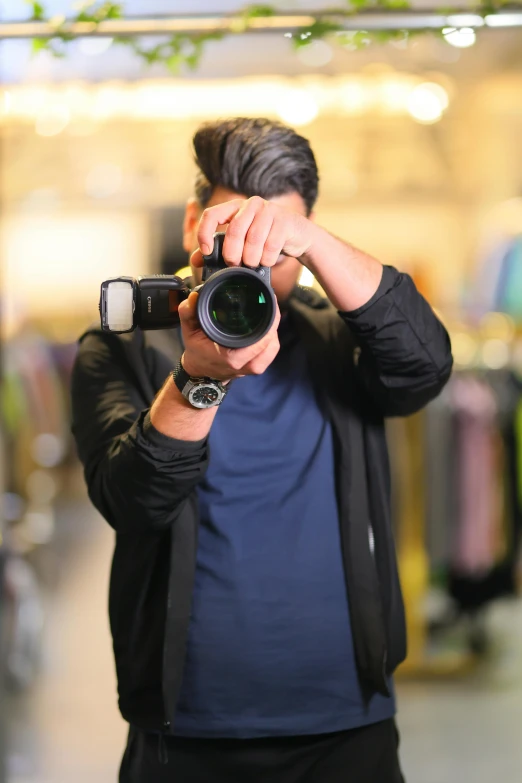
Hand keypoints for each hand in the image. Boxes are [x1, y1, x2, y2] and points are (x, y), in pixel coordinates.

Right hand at [178, 291, 280, 381]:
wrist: (200, 371)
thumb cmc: (196, 350)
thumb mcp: (188, 331)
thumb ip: (188, 313)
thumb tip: (194, 297)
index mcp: (231, 358)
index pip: (261, 340)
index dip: (270, 320)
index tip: (270, 302)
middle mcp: (244, 365)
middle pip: (270, 342)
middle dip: (273, 322)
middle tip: (271, 304)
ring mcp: (251, 369)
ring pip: (273, 347)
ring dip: (274, 331)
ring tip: (270, 314)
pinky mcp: (256, 367)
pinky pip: (270, 352)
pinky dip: (271, 339)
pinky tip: (268, 328)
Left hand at [190, 196, 315, 268]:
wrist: (298, 235)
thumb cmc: (266, 238)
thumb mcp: (242, 242)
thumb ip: (220, 249)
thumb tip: (197, 259)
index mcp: (235, 207)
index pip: (212, 214)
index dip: (205, 233)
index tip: (207, 252)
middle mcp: (251, 204)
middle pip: (235, 230)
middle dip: (233, 253)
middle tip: (235, 264)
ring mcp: (269, 210)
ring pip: (254, 239)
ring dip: (252, 258)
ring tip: (253, 263)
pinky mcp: (284, 220)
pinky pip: (271, 245)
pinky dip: (267, 259)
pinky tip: (267, 260)